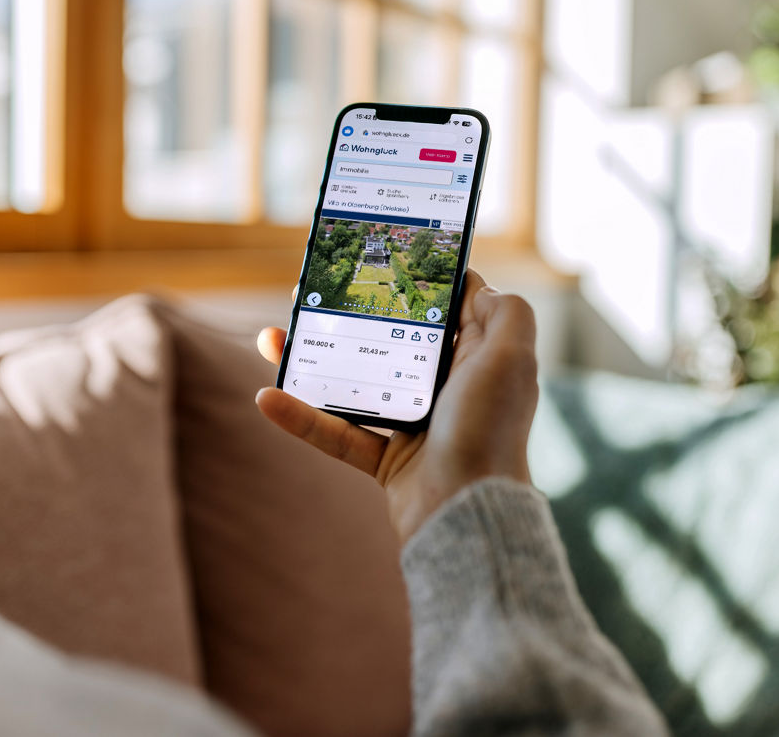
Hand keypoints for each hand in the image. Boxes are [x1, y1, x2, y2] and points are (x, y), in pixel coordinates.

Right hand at [256, 270, 538, 542]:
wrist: (467, 516)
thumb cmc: (489, 433)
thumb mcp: (511, 360)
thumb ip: (506, 314)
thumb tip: (477, 285)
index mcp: (477, 360)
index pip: (445, 311)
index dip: (411, 285)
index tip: (372, 262)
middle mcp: (448, 390)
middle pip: (389, 342)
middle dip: (346, 320)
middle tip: (305, 299)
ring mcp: (416, 427)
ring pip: (355, 384)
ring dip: (311, 362)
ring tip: (272, 339)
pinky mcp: (388, 462)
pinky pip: (337, 434)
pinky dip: (301, 419)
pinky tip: (267, 398)